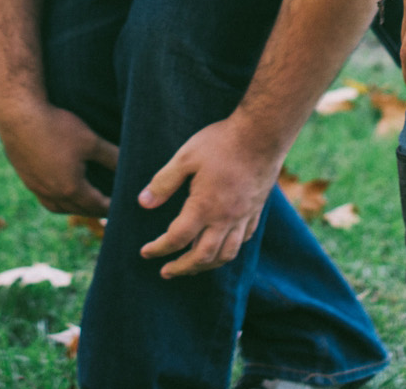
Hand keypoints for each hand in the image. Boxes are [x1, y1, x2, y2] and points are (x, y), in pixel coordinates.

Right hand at [0, 102, 118, 215]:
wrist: (18, 117)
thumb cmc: (57, 127)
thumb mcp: (90, 141)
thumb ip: (111, 156)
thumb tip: (129, 165)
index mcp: (71, 188)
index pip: (96, 206)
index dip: (110, 207)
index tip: (121, 208)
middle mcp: (52, 194)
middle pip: (78, 210)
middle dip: (94, 210)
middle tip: (107, 208)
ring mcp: (36, 188)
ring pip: (59, 207)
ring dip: (74, 208)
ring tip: (85, 202)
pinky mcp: (26, 178)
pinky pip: (45, 198)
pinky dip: (57, 199)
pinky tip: (60, 189)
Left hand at [137, 115, 284, 278]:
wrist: (262, 133)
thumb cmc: (222, 142)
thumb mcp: (186, 157)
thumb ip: (164, 182)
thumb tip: (144, 203)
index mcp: (204, 206)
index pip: (177, 239)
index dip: (159, 248)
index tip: (145, 252)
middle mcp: (225, 218)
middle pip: (203, 256)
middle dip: (182, 268)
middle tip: (166, 272)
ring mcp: (243, 216)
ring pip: (226, 254)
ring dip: (207, 265)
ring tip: (193, 267)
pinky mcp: (256, 210)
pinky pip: (243, 239)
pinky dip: (229, 249)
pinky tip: (222, 246)